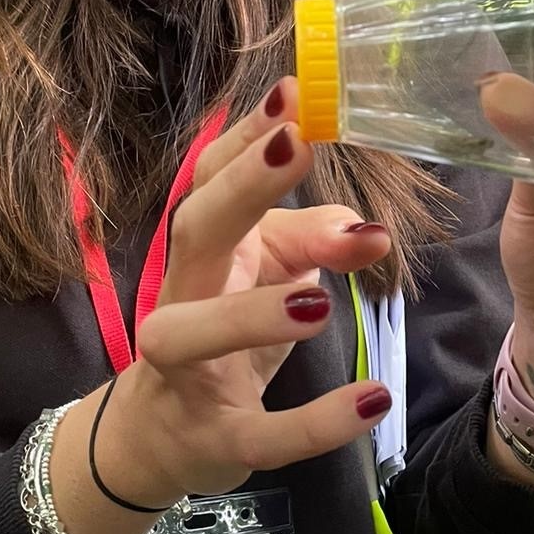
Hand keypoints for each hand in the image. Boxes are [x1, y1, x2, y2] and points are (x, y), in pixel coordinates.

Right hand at [48, 79, 391, 533]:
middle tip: (297, 145)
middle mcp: (181, 298)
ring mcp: (187, 373)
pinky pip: (260, 436)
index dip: (246, 136)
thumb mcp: (269, 275)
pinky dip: (314, 423)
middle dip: (243, 188)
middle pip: (195, 233)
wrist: (160, 441)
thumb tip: (364, 223)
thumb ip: (313, 238)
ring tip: (319, 301)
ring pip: (192, 336)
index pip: (209, 178)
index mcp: (204, 249)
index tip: (293, 92)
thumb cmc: (223, 336)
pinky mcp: (216, 440)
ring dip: (249, 315)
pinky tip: (373, 401)